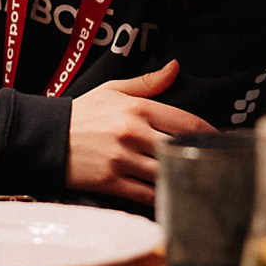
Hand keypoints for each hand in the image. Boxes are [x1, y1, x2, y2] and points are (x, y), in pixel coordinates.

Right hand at [65, 59, 212, 202]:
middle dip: (199, 158)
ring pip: (165, 173)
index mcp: (137, 108)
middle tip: (216, 165)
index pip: (185, 122)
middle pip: (180, 149)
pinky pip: (145, 194)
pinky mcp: (111, 182)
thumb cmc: (83, 112)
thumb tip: (176, 68)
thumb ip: (147, 82)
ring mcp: (122, 159)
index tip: (219, 141)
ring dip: (182, 178)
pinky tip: (172, 197)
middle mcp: (133, 133)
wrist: (45, 137)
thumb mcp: (113, 90)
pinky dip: (161, 197)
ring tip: (198, 182)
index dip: (208, 134)